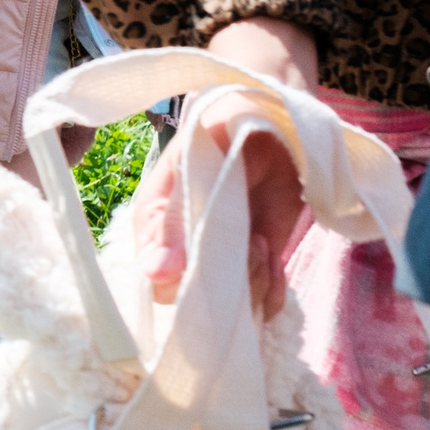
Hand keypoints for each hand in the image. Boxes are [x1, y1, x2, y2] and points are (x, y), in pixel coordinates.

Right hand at [134, 18, 317, 318]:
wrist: (276, 122)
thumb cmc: (226, 128)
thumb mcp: (197, 163)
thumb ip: (175, 216)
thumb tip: (156, 271)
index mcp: (155, 222)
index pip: (153, 278)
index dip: (178, 282)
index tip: (208, 261)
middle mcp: (183, 250)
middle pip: (191, 303)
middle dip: (226, 285)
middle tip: (249, 245)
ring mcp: (222, 261)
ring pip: (230, 307)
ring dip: (254, 284)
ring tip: (263, 244)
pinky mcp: (256, 268)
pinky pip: (261, 305)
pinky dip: (273, 293)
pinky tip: (275, 259)